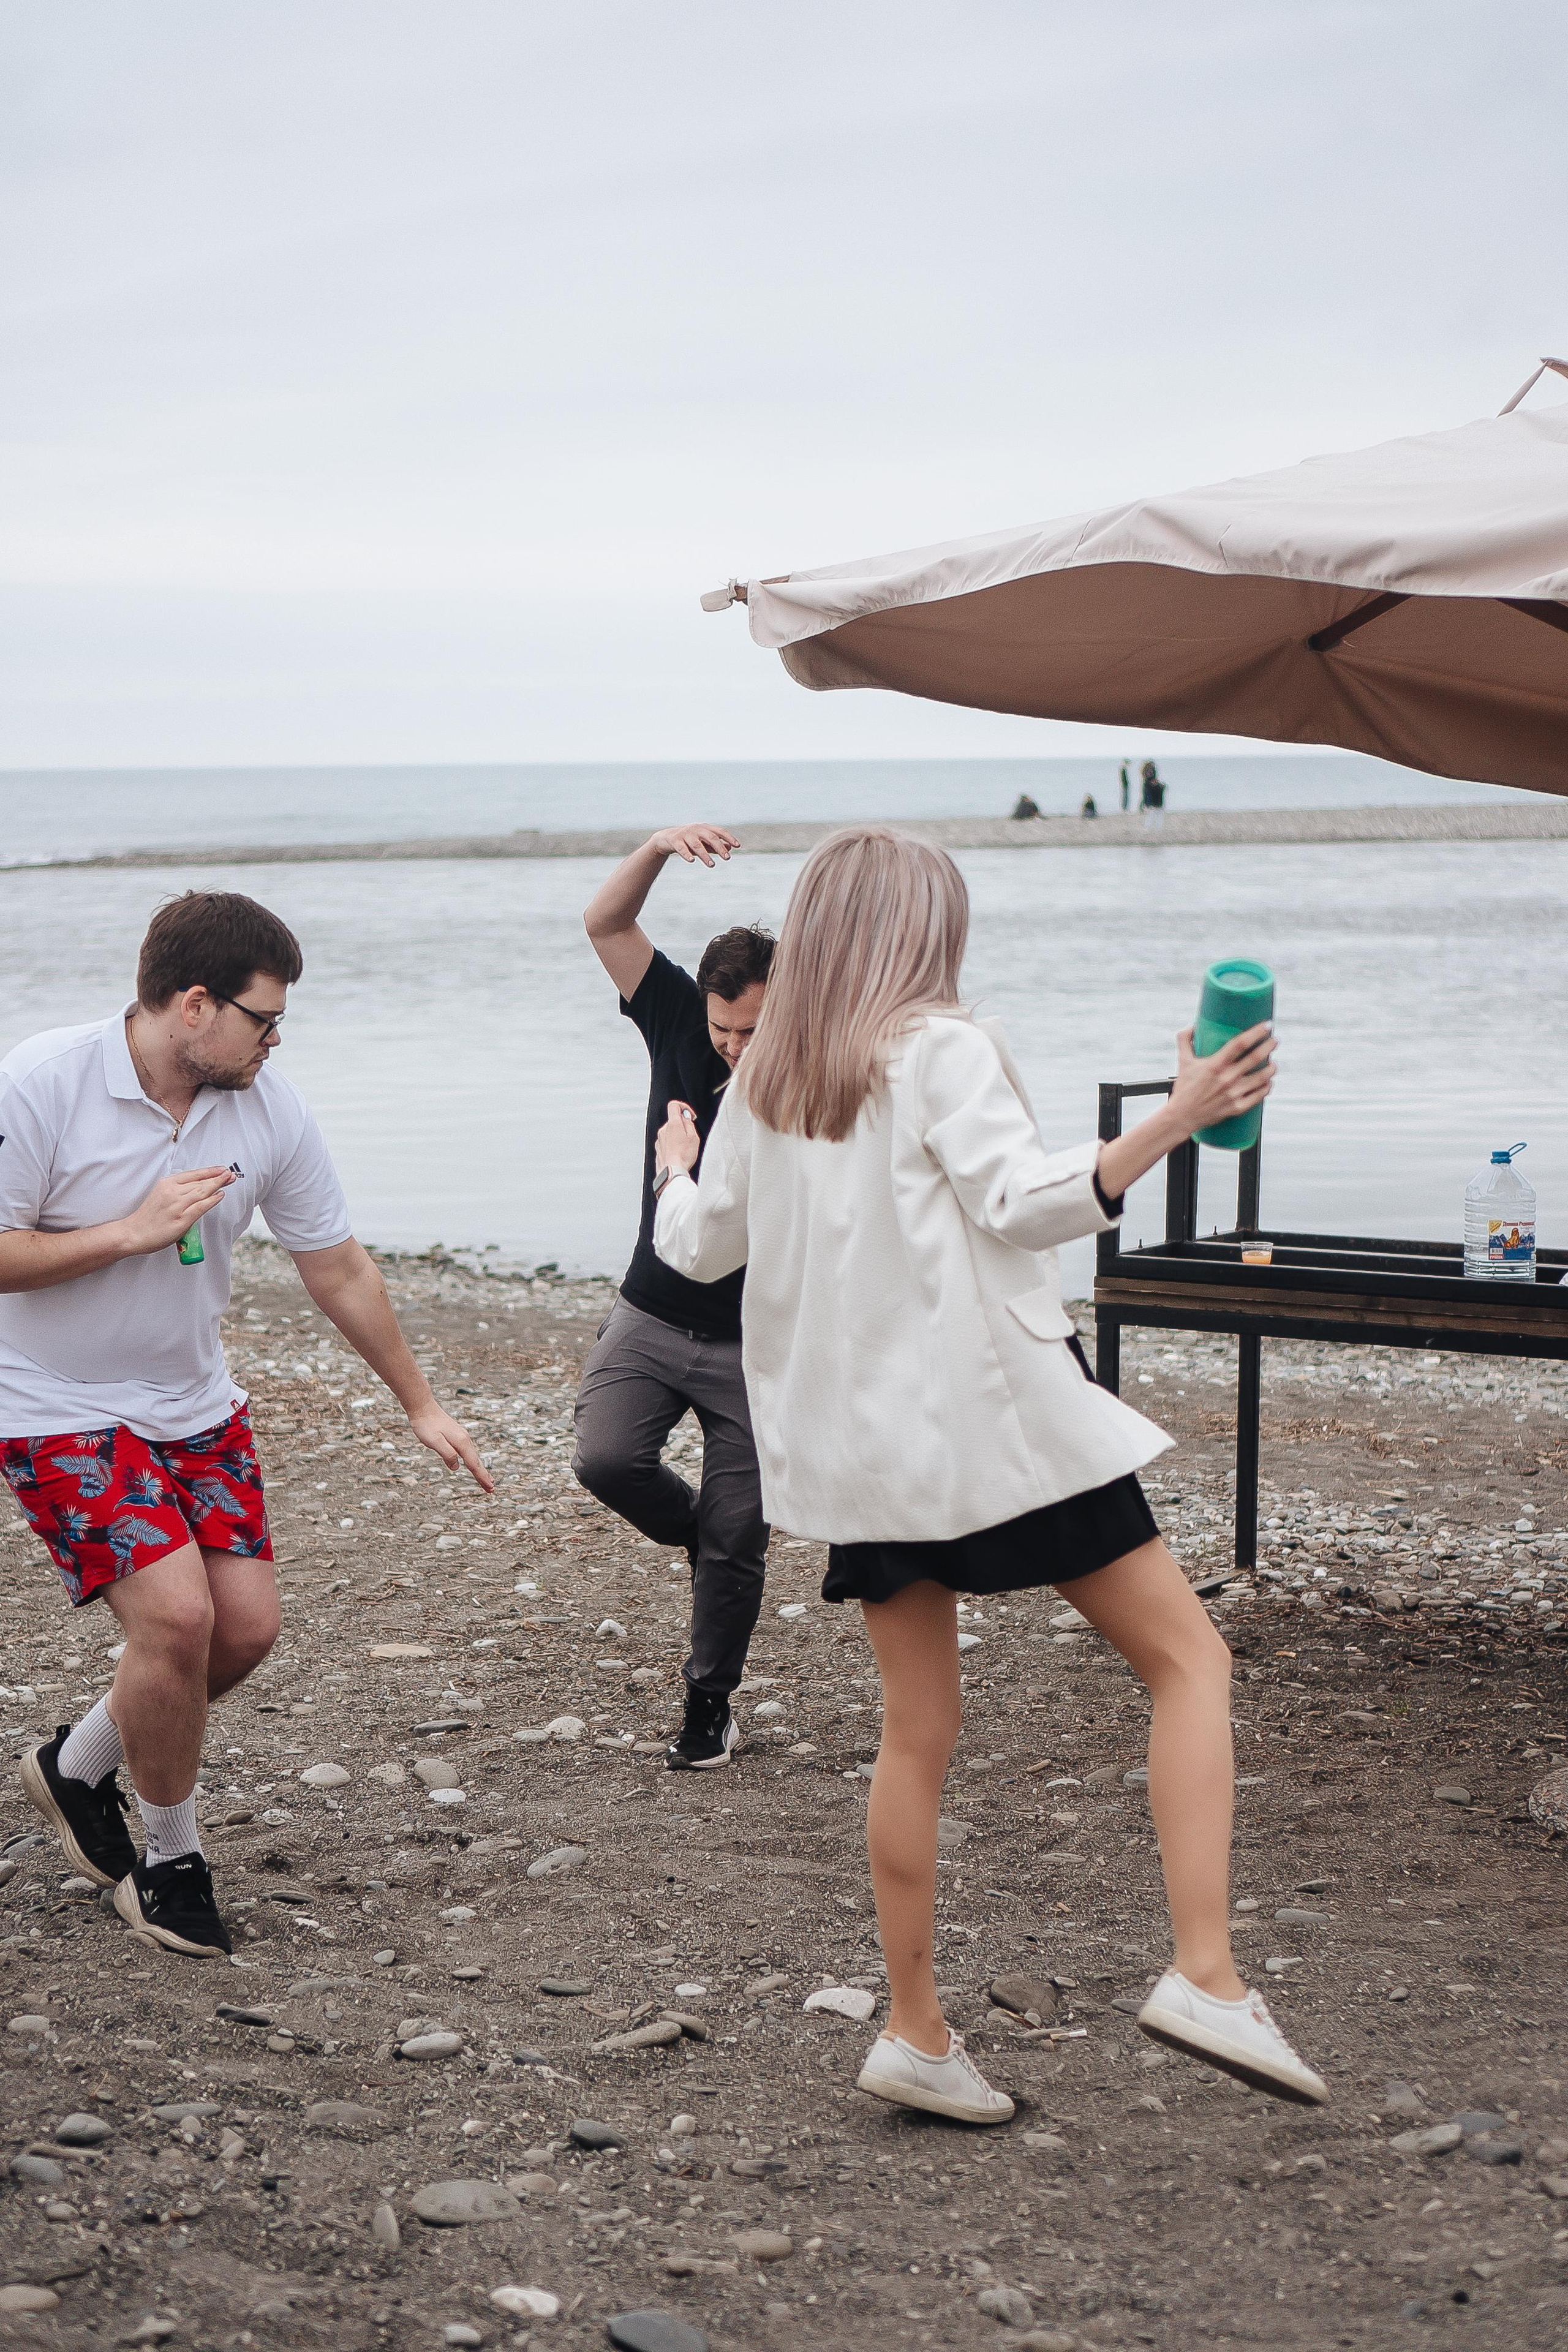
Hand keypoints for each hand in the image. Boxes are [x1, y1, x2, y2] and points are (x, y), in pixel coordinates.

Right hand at [117, 1166, 234, 1257]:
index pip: (193, 1174)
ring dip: (218, 1185)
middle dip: (218, 1177)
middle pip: (200, 1182)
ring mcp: (177, 1206)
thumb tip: (197, 1187)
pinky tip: (220, 1195)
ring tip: (229, 1181)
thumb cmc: (148, 1216)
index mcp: (167, 1184)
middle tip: (230, 1174)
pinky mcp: (182, 1219)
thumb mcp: (160, 1194)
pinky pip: (201, 1207)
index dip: (209, 1171)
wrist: (134, 1232)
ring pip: (202, 1192)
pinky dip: (212, 1200)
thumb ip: (177, 1190)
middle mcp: (172, 1192)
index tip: (221, 1169)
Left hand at [407, 1403, 493, 1492]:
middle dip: (484, 1476)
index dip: (481, 1477)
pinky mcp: (457, 1437)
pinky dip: (474, 1462)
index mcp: (461, 1442)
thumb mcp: (434, 1442)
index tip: (490, 1488)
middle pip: (476, 1462)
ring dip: (480, 1470)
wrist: (423, 1408)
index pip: (473, 1464)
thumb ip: (447, 1454)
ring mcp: (462, 1437)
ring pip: (473, 1457)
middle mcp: (465, 1440)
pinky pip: (469, 1453)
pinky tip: (473, 1464)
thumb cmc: (426, 1425)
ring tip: (487, 1480)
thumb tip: (456, 1467)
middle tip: (491, 1490)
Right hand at [648, 822, 738, 866]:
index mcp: (704, 828)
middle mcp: (696, 829)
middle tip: (727, 858)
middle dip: (720, 847)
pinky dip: (687, 854)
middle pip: (710, 837)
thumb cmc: (688, 840)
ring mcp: (685, 834)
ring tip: (712, 865)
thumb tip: (730, 848)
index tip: (737, 846)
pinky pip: (681, 848)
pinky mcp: (675, 840)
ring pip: (697, 845)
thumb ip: (715, 845)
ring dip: (705, 855)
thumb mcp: (702, 842)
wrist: (666, 838)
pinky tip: (692, 861)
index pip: (720, 831)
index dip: (729, 838)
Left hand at [655, 1099, 700, 1174]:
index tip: (690, 1116)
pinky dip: (673, 1144)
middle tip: (690, 1136)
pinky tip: (679, 1153)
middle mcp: (663, 1130)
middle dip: (683, 1125)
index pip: (674, 1105)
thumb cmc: (683, 1156)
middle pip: (673, 1120)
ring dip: (678, 1136)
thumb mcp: (693, 1137)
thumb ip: (689, 1123)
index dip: (683, 1107)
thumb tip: (685, 1117)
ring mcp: (659, 1139)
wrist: (672, 1171)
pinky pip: (667, 1141)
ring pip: (670, 1131)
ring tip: (685, 1147)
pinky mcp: (658, 1148)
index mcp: (673, 1124)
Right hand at [1166, 1021, 1275, 1140]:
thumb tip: (1194, 1025)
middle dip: (1269, 1046)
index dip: (1256, 1032)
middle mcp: (1227, 1078)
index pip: (1240, 1043)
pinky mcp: (1237, 1107)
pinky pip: (1259, 1096)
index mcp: (1215, 1065)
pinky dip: (1267, 1087)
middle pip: (1255, 1058)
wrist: (1182, 1116)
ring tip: (1273, 1063)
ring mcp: (1233, 1094)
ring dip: (1271, 1068)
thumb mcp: (1182, 1061)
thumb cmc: (1184, 1087)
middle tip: (1274, 1041)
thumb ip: (1185, 1039)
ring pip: (1262, 1077)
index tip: (1267, 1025)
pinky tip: (1268, 1082)